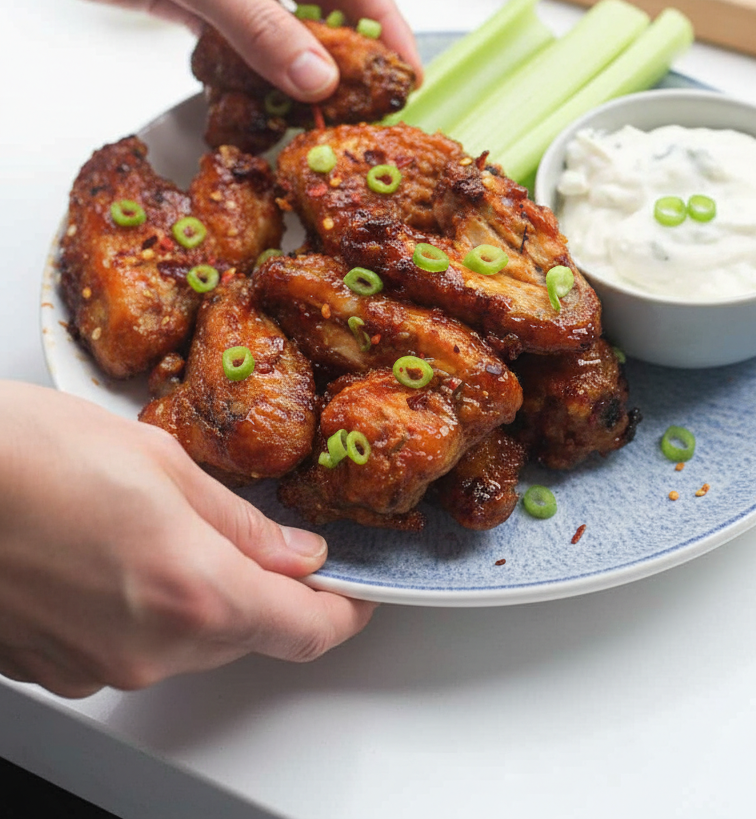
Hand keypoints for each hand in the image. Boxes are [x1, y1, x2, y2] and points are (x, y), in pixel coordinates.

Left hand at [0, 0, 419, 99]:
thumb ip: (256, 26)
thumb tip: (319, 79)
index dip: (386, 25)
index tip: (409, 75)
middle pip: (322, 2)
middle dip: (343, 55)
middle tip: (366, 109)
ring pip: (279, 25)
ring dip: (294, 66)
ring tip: (318, 115)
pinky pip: (238, 38)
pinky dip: (249, 69)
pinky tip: (262, 99)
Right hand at [0, 382, 373, 696]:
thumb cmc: (30, 453)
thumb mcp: (160, 462)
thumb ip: (239, 522)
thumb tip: (295, 553)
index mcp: (194, 592)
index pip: (303, 630)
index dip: (341, 612)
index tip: (355, 594)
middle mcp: (150, 649)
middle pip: (244, 636)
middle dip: (261, 590)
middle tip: (256, 534)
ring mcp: (97, 668)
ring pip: (184, 643)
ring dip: (195, 596)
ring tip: (158, 525)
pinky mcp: (56, 670)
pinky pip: (126, 647)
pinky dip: (139, 609)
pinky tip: (110, 551)